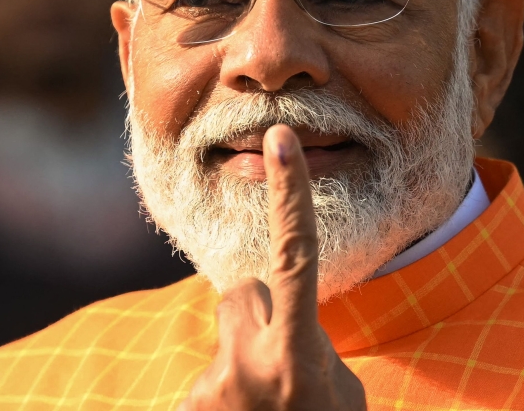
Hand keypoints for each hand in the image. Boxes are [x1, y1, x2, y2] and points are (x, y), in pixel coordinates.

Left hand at [180, 125, 366, 410]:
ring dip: (240, 358)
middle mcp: (249, 369)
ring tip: (263, 405)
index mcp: (299, 358)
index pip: (294, 258)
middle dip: (257, 313)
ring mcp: (211, 393)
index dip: (290, 195)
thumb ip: (303, 342)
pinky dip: (224, 395)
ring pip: (223, 333)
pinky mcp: (186, 409)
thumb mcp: (337, 390)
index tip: (280, 139)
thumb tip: (269, 314)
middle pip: (240, 291)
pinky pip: (207, 375)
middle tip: (280, 370)